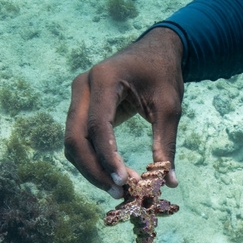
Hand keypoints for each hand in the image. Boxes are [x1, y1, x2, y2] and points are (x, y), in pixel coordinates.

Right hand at [64, 27, 184, 194]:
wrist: (155, 50)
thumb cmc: (163, 74)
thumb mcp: (170, 106)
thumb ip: (166, 142)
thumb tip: (169, 181)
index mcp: (103, 79)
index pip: (97, 125)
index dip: (107, 156)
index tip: (122, 181)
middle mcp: (82, 86)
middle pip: (74, 137)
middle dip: (93, 169)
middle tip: (118, 192)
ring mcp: (77, 96)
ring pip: (72, 141)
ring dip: (91, 168)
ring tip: (119, 188)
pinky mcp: (80, 106)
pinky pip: (78, 138)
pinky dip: (92, 159)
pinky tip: (113, 174)